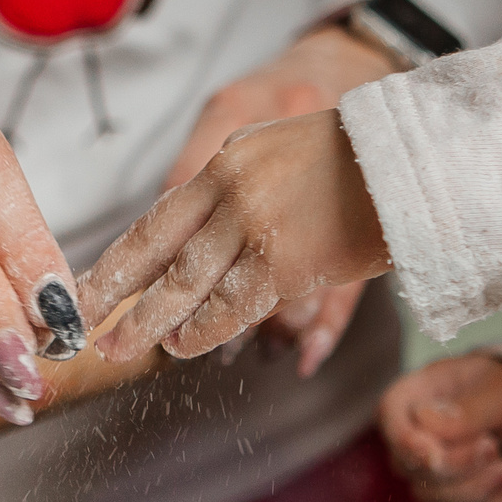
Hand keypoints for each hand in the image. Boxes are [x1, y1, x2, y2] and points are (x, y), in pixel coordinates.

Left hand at [83, 108, 390, 362]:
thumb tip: (206, 242)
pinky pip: (232, 305)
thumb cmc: (362, 162)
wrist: (415, 157)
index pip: (161, 216)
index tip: (89, 284)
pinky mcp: (284, 259)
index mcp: (230, 161)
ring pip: (186, 282)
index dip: (121, 257)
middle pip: (157, 250)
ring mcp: (255, 223)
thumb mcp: (285, 154)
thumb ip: (242, 191)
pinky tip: (182, 346)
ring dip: (151, 321)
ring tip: (124, 347)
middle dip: (117, 293)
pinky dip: (204, 330)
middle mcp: (232, 187)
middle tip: (86, 327)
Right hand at [379, 355, 501, 501]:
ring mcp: (426, 472)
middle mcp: (410, 437)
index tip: (438, 457)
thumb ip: (467, 410)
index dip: (410, 447)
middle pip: (414, 469)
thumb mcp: (499, 390)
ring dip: (480, 488)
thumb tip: (428, 425)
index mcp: (410, 398)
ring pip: (437, 499)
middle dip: (459, 466)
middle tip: (494, 446)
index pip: (392, 423)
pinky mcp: (451, 497)